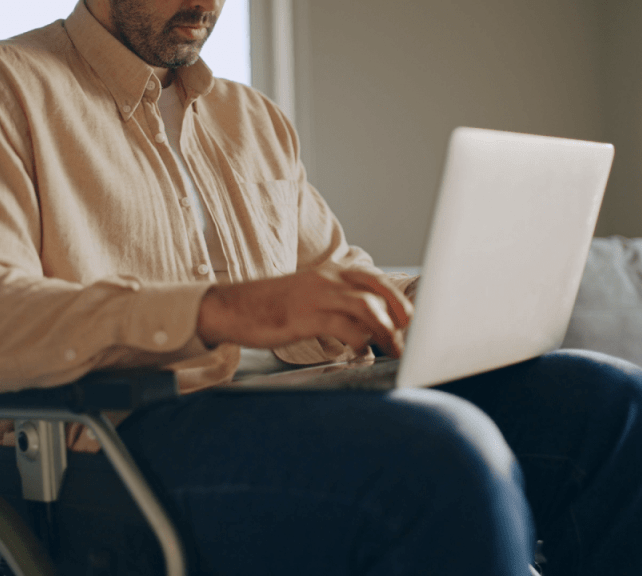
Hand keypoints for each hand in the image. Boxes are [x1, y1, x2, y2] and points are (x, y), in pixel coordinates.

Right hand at [197, 268, 413, 356]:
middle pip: (377, 290)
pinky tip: (362, 352)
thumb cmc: (271, 307)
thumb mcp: (309, 299)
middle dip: (400, 312)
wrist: (231, 307)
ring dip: (386, 330)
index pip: (374, 280)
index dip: (397, 299)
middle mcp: (327, 280)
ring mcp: (316, 297)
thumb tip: (369, 326)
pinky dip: (359, 340)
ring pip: (366, 307)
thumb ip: (337, 307)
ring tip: (393, 349)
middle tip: (410, 334)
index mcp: (329, 273)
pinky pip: (343, 327)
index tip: (410, 319)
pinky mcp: (304, 317)